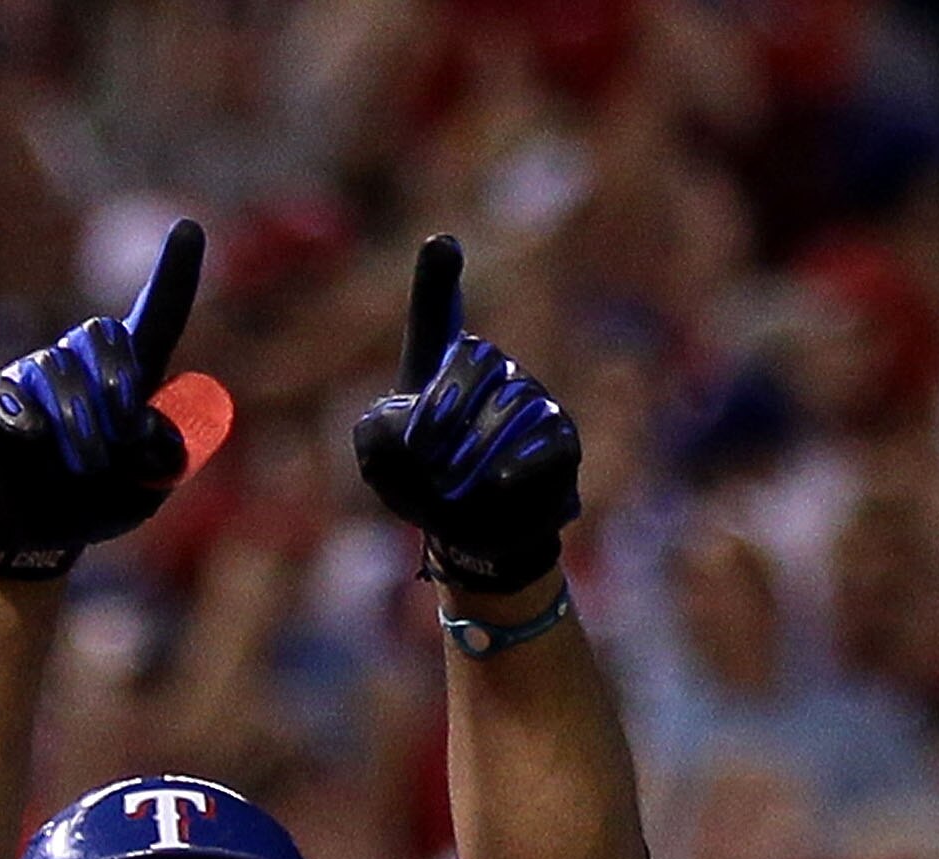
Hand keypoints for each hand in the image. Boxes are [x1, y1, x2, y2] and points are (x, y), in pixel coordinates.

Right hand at [0, 218, 203, 579]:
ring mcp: (29, 378)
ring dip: (77, 428)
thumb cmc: (93, 506)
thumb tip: (150, 424)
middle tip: (118, 445)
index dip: (174, 276)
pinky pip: (6, 399)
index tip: (189, 227)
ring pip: (55, 371)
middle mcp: (78, 366)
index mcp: (129, 381)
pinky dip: (27, 427)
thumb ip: (162, 462)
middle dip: (115, 389)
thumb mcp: (144, 495)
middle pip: (101, 334)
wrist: (31, 539)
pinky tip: (30, 447)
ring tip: (80, 471)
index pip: (156, 319)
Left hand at [352, 236, 579, 593]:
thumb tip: (408, 426)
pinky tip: (498, 482)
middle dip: (440, 420)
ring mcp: (532, 400)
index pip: (436, 314)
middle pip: (471, 370)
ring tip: (455, 490)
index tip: (443, 244)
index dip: (437, 278)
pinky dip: (517, 465)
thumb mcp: (381, 464)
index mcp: (442, 367)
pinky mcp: (561, 438)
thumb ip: (376, 435)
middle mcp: (492, 371)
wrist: (473, 535)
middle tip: (424, 463)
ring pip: (506, 410)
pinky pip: (544, 443)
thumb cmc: (424, 486)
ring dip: (472, 455)